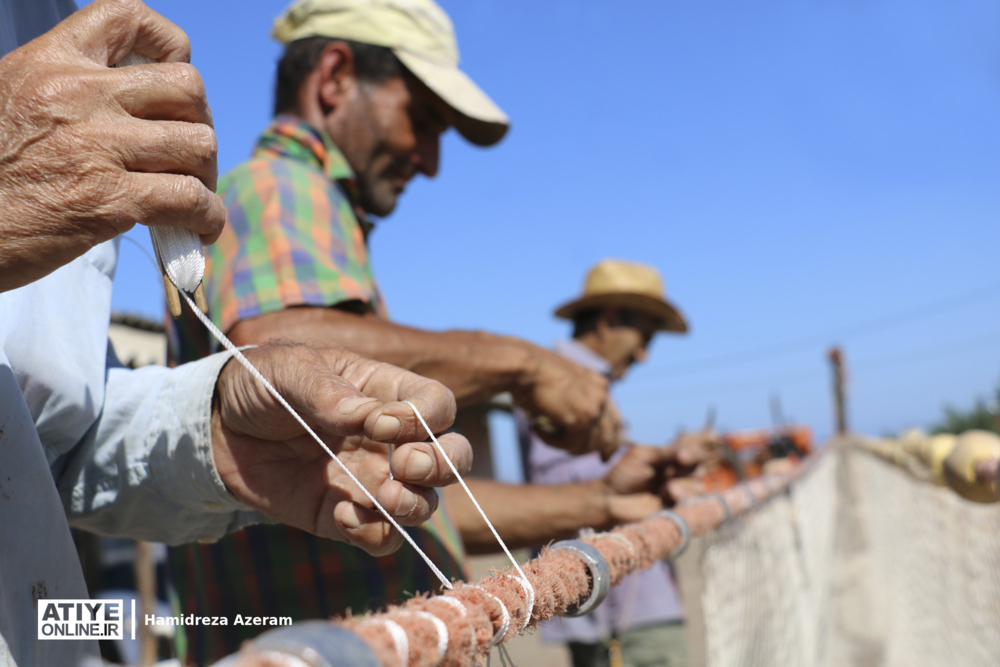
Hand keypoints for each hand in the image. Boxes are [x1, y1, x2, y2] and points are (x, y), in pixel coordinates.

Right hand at [0, 0, 224, 291]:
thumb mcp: (15, 101)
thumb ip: (73, 95)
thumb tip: (140, 111)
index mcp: (50, 62)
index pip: (128, 16)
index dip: (170, 45)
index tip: (173, 80)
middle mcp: (77, 94)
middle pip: (187, 87)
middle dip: (201, 123)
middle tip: (189, 156)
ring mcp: (96, 145)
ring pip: (198, 143)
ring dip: (207, 175)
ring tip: (193, 198)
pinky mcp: (108, 199)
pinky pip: (189, 198)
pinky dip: (207, 216)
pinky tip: (199, 228)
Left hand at [211, 343, 471, 556]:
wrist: (215, 428)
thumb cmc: (260, 384)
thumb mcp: (287, 371)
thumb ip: (326, 391)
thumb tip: (368, 417)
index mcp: (386, 392)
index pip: (436, 405)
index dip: (423, 418)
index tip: (378, 422)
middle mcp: (390, 439)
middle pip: (452, 456)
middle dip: (443, 465)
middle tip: (405, 466)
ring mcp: (371, 479)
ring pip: (426, 503)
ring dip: (415, 505)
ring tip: (382, 498)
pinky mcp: (344, 515)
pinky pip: (382, 538)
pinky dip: (375, 534)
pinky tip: (342, 516)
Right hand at [515, 347, 620, 456]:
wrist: (524, 367)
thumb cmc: (534, 373)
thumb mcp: (562, 385)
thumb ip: (574, 401)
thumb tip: (571, 424)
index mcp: (600, 385)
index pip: (613, 420)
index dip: (604, 439)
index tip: (598, 452)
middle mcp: (602, 395)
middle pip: (607, 436)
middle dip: (588, 447)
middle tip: (568, 449)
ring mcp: (595, 407)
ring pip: (588, 444)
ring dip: (565, 445)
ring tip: (542, 432)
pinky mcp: (582, 420)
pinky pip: (570, 444)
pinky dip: (551, 441)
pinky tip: (536, 429)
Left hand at [602, 444, 705, 522]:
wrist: (609, 500)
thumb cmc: (624, 475)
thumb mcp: (645, 456)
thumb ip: (667, 453)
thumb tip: (686, 453)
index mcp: (674, 462)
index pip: (696, 455)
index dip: (694, 454)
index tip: (681, 456)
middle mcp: (681, 478)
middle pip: (699, 471)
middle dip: (685, 472)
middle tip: (666, 475)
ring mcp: (680, 497)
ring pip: (698, 489)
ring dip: (685, 487)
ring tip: (666, 491)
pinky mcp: (678, 514)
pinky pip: (694, 507)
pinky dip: (684, 501)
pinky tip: (671, 498)